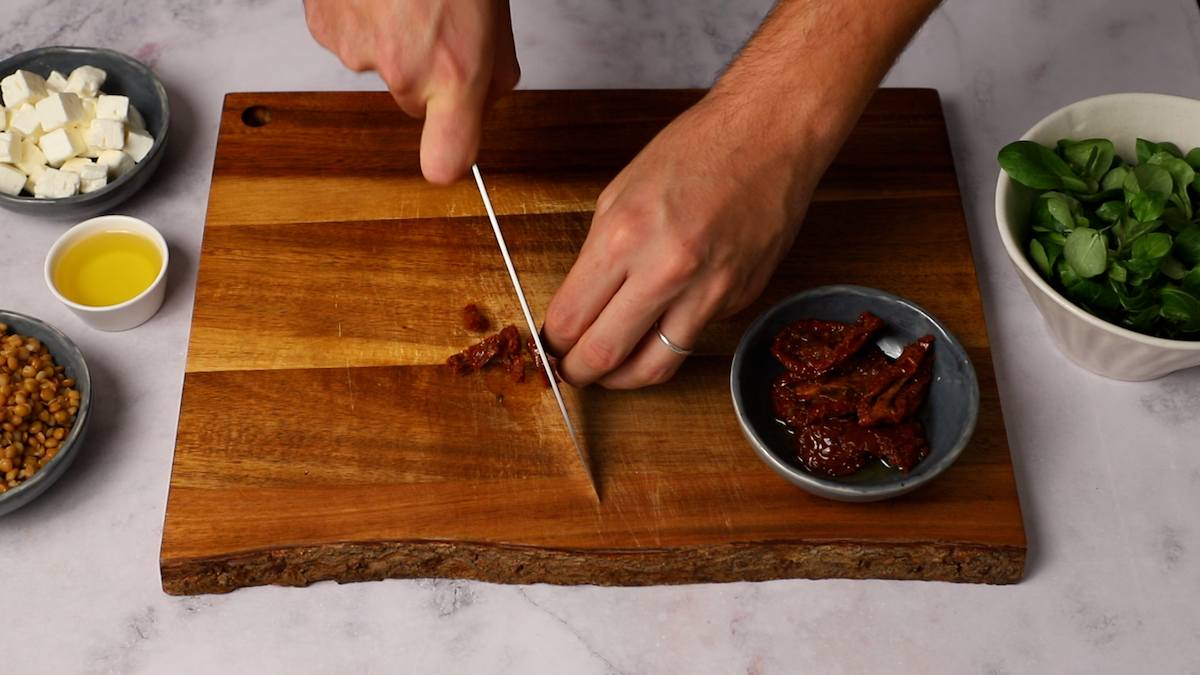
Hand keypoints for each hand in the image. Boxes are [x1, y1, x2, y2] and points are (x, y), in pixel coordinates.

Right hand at [304, 0, 519, 183]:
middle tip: (441, 21)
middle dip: (427, 73)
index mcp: (455, 72)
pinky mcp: (325, 28)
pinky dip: (360, 16)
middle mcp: (403, 71)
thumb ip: (495, 70)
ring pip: (380, 65)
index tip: (452, 157)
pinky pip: (348, 36)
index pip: (447, 158)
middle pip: (414, 102)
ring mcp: (357, 52)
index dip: (449, 156)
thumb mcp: (495, 15)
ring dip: (393, 37)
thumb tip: (488, 98)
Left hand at [543, 92, 820, 388]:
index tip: (552, 346)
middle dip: (580, 373)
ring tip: (611, 372)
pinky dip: (671, 339)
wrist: (769, 134)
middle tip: (573, 373)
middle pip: (606, 355)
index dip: (554, 343)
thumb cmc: (696, 150)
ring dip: (623, 378)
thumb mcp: (620, 193)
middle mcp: (666, 270)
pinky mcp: (740, 299)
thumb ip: (597, 256)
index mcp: (624, 236)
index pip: (571, 318)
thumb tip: (581, 307)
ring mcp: (709, 290)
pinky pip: (694, 337)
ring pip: (655, 367)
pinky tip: (663, 322)